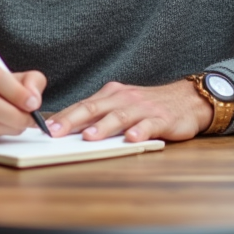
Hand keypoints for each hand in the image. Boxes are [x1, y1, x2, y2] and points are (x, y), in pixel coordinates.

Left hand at [45, 79, 212, 142]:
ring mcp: (143, 108)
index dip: (64, 116)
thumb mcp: (122, 105)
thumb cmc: (148, 106)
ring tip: (89, 137)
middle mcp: (124, 98)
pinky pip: (149, 125)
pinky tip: (131, 139)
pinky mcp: (162, 119)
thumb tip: (68, 128)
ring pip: (119, 116)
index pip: (83, 105)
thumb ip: (100, 115)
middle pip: (95, 108)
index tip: (46, 128)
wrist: (187, 99)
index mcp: (111, 95)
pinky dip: (139, 131)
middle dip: (73, 120)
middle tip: (56, 132)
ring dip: (103, 126)